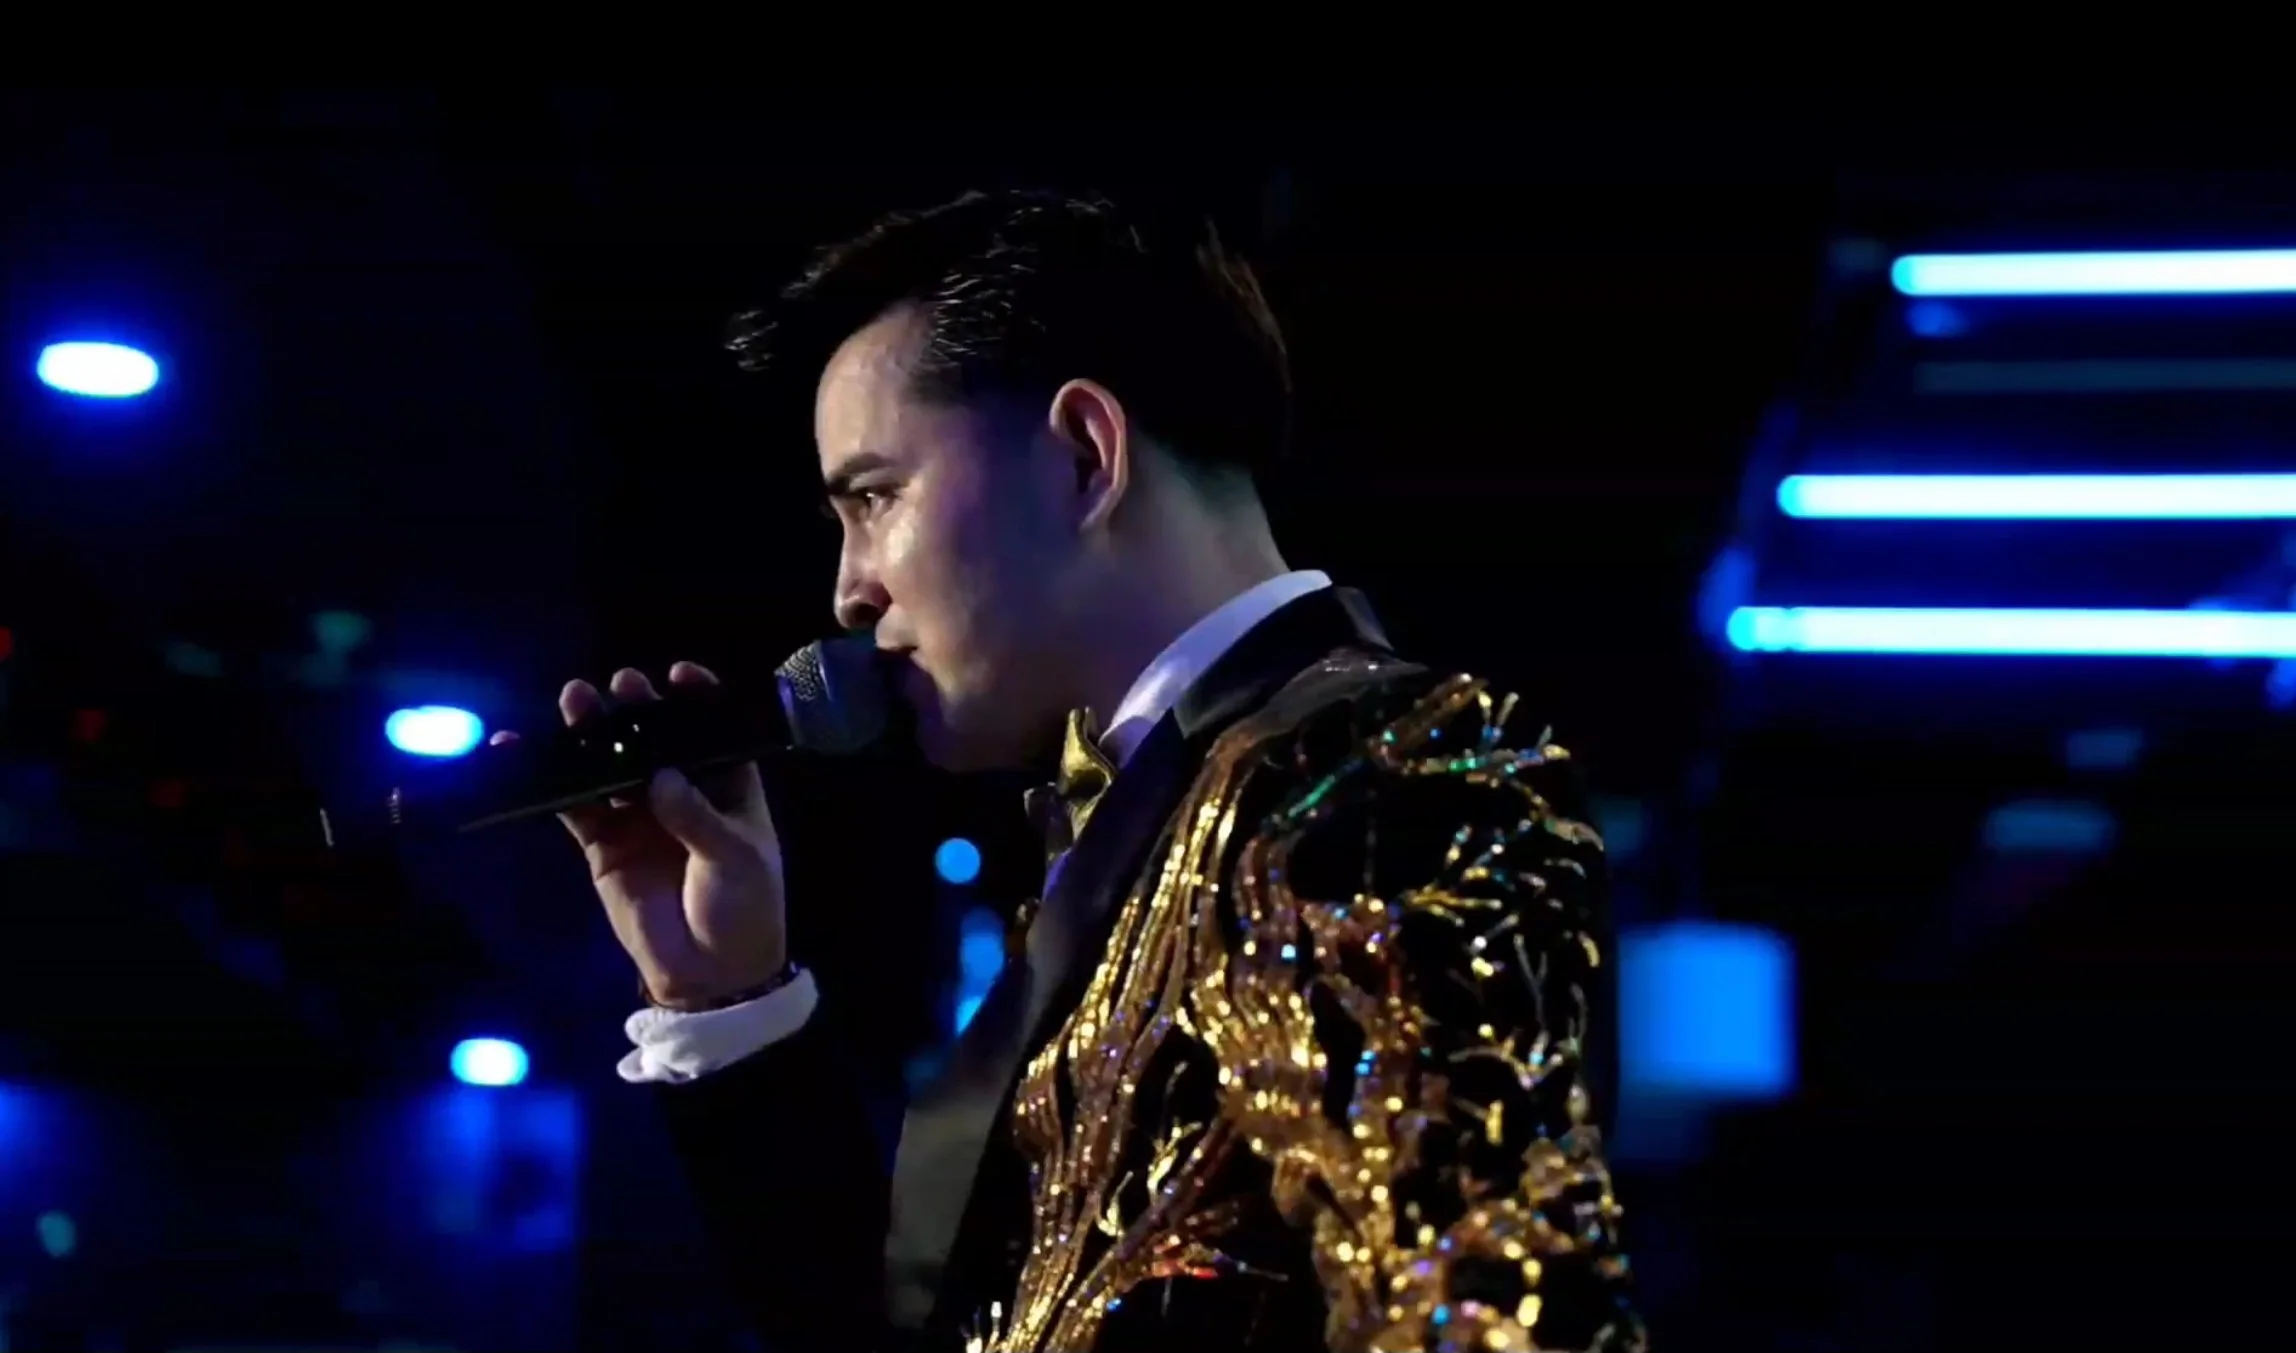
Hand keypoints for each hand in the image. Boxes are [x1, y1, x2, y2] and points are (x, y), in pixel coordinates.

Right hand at [496, 661, 787, 1009]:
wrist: (711, 976)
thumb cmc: (743, 908)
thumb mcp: (735, 859)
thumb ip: (697, 818)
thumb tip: (660, 777)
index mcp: (728, 788)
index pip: (713, 732)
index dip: (698, 701)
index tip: (679, 676)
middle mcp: (681, 792)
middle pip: (655, 740)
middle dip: (637, 710)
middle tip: (620, 686)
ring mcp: (638, 816)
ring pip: (610, 764)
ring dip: (591, 734)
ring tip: (573, 699)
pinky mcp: (603, 845)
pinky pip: (573, 805)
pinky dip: (549, 781)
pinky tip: (522, 751)